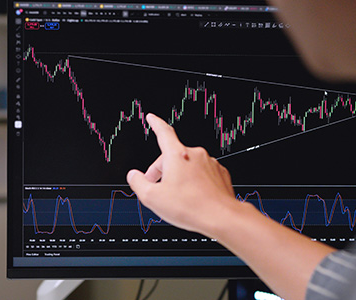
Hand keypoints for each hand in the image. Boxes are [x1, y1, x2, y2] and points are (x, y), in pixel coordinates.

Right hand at [126, 113, 237, 235]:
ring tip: (178, 198)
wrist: (221, 217)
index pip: (163, 132)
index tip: (152, 118)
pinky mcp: (220, 174)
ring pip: (188, 166)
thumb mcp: (152, 198)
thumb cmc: (190, 207)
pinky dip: (195, 183)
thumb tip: (133, 176)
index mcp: (177, 155)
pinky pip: (202, 174)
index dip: (155, 124)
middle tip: (155, 188)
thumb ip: (138, 183)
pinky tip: (192, 198)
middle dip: (162, 170)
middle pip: (172, 156)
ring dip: (179, 177)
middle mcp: (195, 155)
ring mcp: (210, 164)